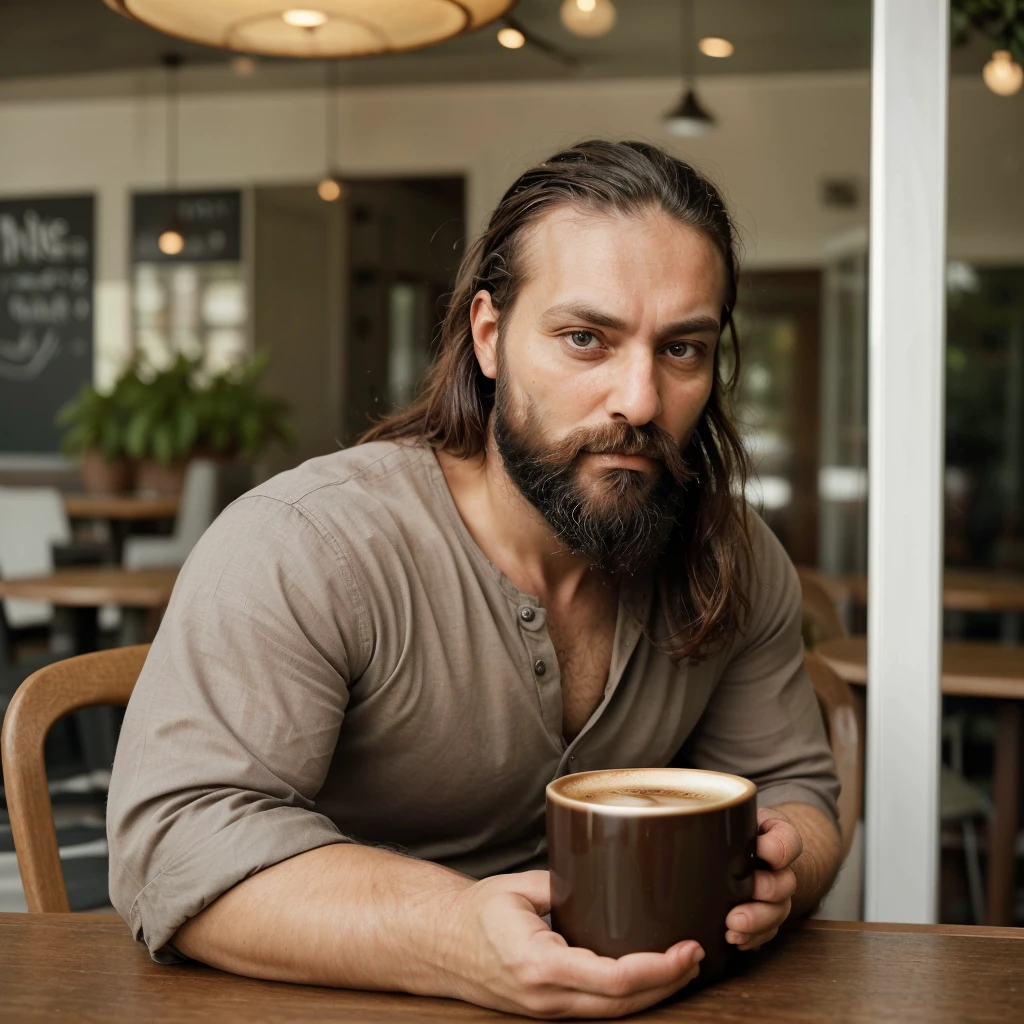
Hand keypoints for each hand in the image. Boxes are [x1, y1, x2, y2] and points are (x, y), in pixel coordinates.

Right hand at [443, 870, 703, 1018]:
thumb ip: (564, 884)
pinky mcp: (548, 1011)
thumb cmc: (476, 912)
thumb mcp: (520, 887)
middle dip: (668, 984)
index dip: (660, 969)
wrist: (438, 944)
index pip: (615, 978)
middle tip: (697, 954)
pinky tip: (648, 977)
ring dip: (654, 994)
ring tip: (682, 966)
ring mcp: (547, 1011)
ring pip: (614, 1014)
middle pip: (624, 1005)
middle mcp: (546, 997)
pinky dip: (629, 997)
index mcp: (540, 964)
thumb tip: (607, 871)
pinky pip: (598, 1010)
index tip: (688, 948)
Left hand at [725, 807, 801, 950]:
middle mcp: (780, 866)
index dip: (777, 849)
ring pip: (779, 910)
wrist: (737, 845)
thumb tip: (676, 818)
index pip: (788, 840)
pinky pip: (769, 930)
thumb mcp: (726, 812)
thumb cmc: (727, 825)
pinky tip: (735, 940)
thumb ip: (713, 812)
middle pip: (785, 882)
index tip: (760, 849)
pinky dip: (754, 938)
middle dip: (766, 892)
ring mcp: (776, 892)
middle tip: (741, 899)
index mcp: (774, 834)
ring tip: (732, 928)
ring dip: (757, 922)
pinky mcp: (767, 913)